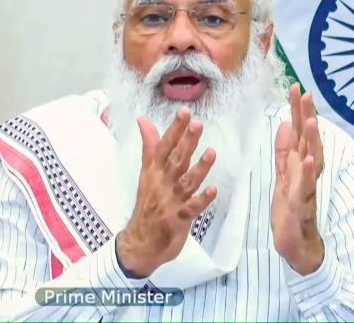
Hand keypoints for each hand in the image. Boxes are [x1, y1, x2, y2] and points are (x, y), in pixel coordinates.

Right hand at [116, 107, 216, 277]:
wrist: (140, 241)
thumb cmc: (148, 204)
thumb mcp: (146, 173)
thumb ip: (149, 146)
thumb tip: (143, 119)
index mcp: (154, 171)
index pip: (163, 146)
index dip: (174, 129)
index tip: (184, 112)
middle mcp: (162, 183)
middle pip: (175, 160)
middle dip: (186, 142)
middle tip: (197, 123)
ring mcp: (170, 201)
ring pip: (186, 182)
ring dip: (199, 168)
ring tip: (211, 152)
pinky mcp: (179, 219)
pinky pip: (192, 208)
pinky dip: (202, 199)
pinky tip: (213, 190)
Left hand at [271, 84, 324, 274]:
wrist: (296, 245)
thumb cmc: (290, 210)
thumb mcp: (283, 176)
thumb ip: (284, 152)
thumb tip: (285, 124)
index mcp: (298, 165)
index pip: (298, 133)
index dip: (298, 111)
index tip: (296, 88)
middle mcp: (306, 173)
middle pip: (308, 140)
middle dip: (306, 116)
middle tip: (306, 92)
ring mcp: (306, 188)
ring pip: (311, 159)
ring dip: (311, 139)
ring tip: (309, 119)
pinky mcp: (302, 206)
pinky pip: (306, 187)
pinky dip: (306, 173)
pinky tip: (307, 159)